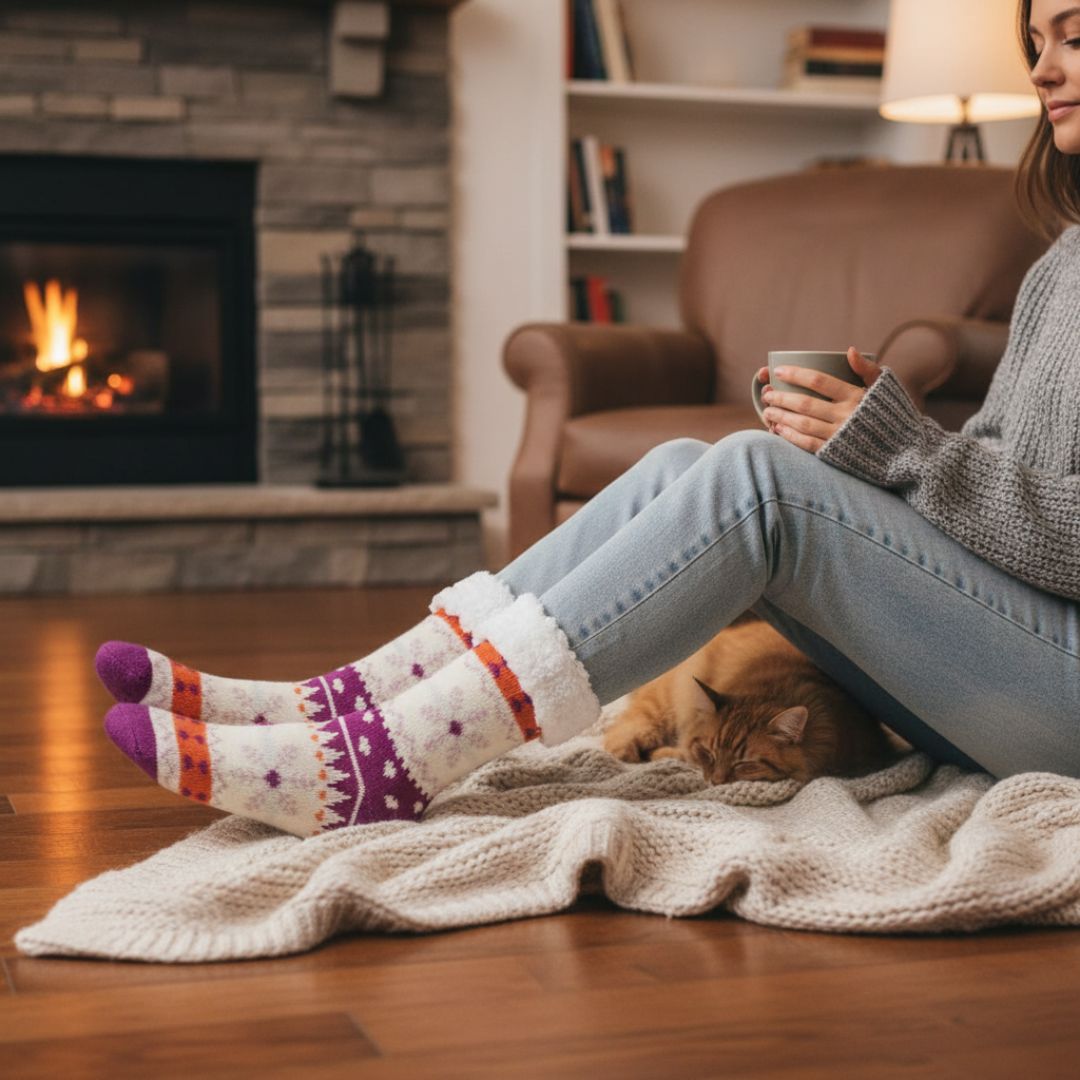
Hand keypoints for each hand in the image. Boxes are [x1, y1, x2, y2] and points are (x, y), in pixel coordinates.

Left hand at [756, 346, 881, 453]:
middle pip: (805, 404)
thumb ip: (867, 369)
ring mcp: (839, 436)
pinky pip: (807, 444)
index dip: (796, 374)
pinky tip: (778, 429)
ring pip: (802, 424)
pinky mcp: (834, 453)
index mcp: (856, 396)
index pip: (819, 381)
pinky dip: (790, 436)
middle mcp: (846, 416)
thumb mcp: (885, 388)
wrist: (903, 452)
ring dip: (781, 416)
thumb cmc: (892, 414)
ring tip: (767, 410)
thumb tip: (849, 350)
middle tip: (767, 394)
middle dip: (781, 397)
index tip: (778, 371)